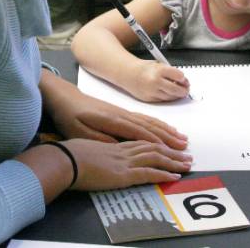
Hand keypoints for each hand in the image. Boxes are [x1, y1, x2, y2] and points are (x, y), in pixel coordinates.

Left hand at [42, 74, 188, 149]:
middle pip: (150, 127)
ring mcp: (123, 112)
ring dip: (167, 130)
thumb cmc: (70, 116)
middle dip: (169, 138)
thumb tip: (121, 149)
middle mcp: (122, 115)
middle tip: (185, 148)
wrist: (64, 97)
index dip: (158, 143)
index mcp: (113, 121)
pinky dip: (158, 123)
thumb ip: (101, 140)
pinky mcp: (121, 112)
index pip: (140, 134)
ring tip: (182, 138)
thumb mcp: (80, 133)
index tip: (173, 152)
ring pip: (150, 121)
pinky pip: (144, 118)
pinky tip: (164, 127)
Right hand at [64, 138, 191, 190]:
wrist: (62, 158)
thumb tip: (111, 148)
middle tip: (187, 153)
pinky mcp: (123, 173)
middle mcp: (123, 146)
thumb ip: (101, 144)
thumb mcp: (86, 142)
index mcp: (114, 139)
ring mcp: (125, 159)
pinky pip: (148, 172)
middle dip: (172, 149)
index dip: (158, 138)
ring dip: (173, 160)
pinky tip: (174, 176)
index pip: (141, 136)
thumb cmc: (69, 151)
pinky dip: (163, 174)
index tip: (171, 141)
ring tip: (187, 163)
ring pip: (155, 157)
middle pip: (153, 145)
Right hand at [130, 61, 189, 101]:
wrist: (128, 74)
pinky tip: (168, 93)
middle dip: (184, 90)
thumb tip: (182, 81)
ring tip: (178, 91)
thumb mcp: (158, 64)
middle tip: (186, 89)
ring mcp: (152, 91)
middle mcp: (156, 81)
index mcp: (159, 70)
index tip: (184, 79)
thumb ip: (170, 72)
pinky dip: (168, 98)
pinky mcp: (149, 99)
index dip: (183, 79)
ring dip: (177, 95)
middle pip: (177, 90)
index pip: (179, 76)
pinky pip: (163, 100)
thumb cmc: (144, 69)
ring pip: (171, 97)